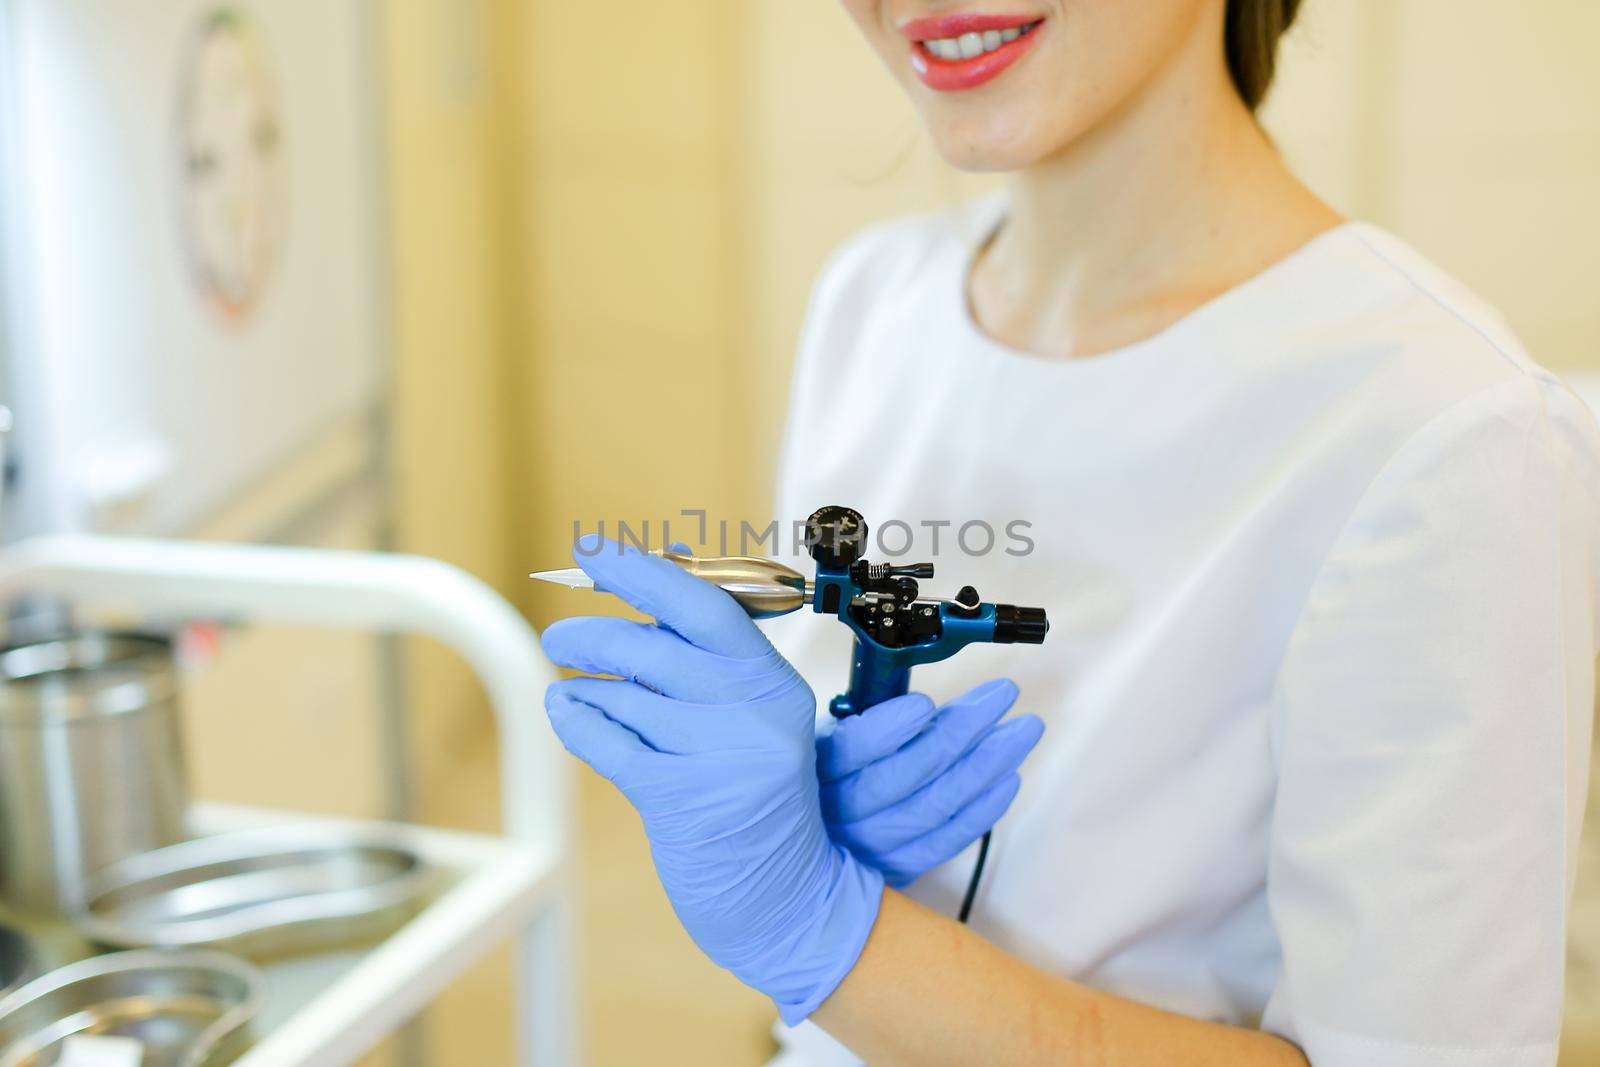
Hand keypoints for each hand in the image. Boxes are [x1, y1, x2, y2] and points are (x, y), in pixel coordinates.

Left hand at [540, 538, 882, 1024]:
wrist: (784, 891)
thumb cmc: (760, 792)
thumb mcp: (757, 717)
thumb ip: (712, 656)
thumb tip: (653, 583)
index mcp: (774, 683)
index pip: (706, 607)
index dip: (644, 572)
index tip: (594, 551)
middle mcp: (751, 714)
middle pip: (651, 647)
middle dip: (593, 634)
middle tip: (561, 634)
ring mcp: (716, 758)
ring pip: (622, 695)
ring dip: (584, 684)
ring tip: (573, 685)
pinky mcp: (678, 799)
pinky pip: (605, 742)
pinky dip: (575, 719)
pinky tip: (565, 708)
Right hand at [819, 681, 1043, 886]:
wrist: (810, 843)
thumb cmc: (828, 771)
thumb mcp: (826, 735)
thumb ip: (865, 716)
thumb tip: (928, 700)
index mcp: (815, 769)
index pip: (850, 750)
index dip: (889, 728)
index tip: (925, 704)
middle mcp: (840, 814)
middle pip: (907, 774)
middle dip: (962, 730)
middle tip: (1002, 694)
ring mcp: (870, 847)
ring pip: (936, 805)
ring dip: (987, 763)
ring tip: (1023, 729)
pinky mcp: (897, 867)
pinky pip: (947, 840)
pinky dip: (982, 809)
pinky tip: (1009, 778)